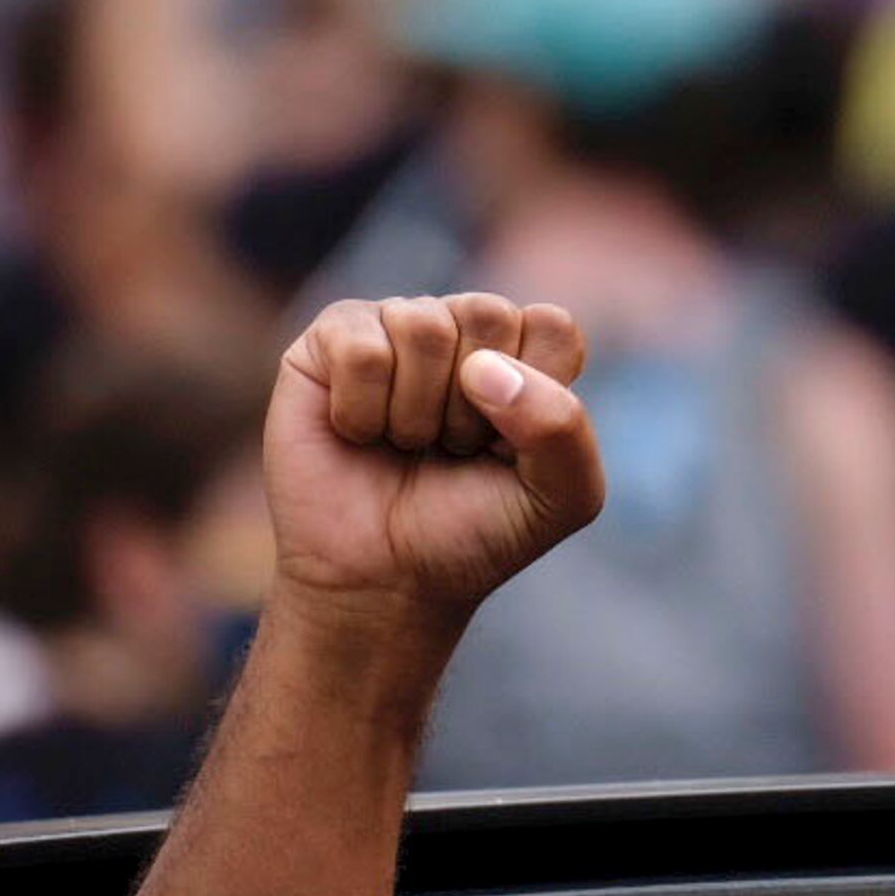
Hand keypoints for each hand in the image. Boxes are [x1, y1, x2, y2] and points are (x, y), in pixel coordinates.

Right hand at [262, 296, 604, 663]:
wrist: (383, 582)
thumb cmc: (472, 532)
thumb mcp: (562, 498)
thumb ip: (564, 427)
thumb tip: (483, 367)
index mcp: (524, 352)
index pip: (552, 326)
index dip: (534, 397)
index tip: (506, 450)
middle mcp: (461, 328)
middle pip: (488, 313)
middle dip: (472, 406)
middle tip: (451, 449)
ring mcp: (394, 325)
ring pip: (423, 325)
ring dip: (416, 412)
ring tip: (406, 444)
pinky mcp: (330, 340)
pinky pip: (360, 347)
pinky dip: (362, 410)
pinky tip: (358, 434)